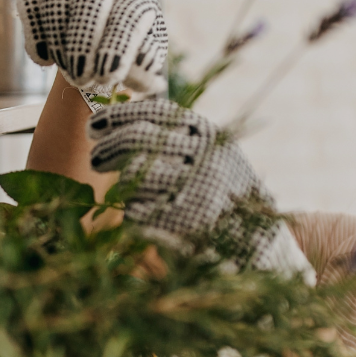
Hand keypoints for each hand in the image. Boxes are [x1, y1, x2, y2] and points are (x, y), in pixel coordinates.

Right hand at [16, 0, 167, 94]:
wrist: (97, 42)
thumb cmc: (124, 54)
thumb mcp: (140, 63)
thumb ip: (143, 71)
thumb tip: (147, 78)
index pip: (129, 13)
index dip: (116, 46)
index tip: (106, 78)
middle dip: (83, 43)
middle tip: (81, 79)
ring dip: (59, 38)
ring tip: (67, 71)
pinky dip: (35, 30)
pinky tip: (45, 60)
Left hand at [87, 99, 310, 275]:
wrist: (261, 243)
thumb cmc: (228, 195)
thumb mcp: (214, 153)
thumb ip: (179, 133)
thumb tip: (126, 113)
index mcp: (208, 134)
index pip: (154, 112)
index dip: (118, 116)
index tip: (94, 126)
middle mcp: (203, 157)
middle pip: (137, 140)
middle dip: (108, 149)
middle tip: (96, 159)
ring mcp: (194, 190)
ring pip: (133, 175)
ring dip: (121, 183)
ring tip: (125, 191)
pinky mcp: (183, 225)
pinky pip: (137, 211)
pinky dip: (134, 214)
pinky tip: (145, 216)